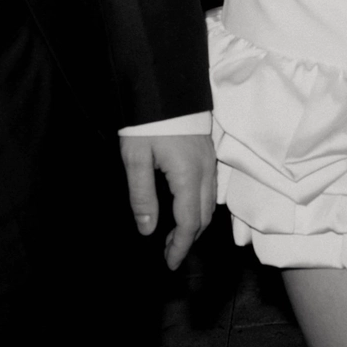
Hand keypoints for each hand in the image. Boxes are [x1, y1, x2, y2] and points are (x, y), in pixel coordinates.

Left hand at [119, 133, 215, 269]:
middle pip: (204, 217)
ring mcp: (209, 159)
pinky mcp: (208, 150)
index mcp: (188, 176)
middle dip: (188, 238)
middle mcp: (205, 171)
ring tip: (175, 233)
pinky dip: (200, 204)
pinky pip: (211, 187)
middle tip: (169, 252)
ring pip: (210, 202)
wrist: (164, 82)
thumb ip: (141, 196)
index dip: (180, 247)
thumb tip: (147, 230)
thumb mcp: (136, 158)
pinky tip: (186, 204)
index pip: (188, 223)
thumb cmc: (147, 120)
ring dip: (195, 222)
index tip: (170, 264)